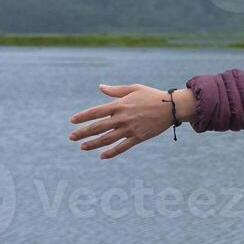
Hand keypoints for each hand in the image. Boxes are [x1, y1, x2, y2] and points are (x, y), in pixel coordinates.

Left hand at [68, 84, 190, 159]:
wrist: (171, 106)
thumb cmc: (152, 95)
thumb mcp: (134, 88)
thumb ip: (115, 90)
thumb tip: (100, 87)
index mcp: (119, 105)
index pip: (95, 112)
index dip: (82, 117)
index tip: (72, 121)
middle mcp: (122, 118)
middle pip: (98, 127)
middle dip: (82, 133)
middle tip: (71, 137)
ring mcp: (130, 129)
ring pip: (107, 139)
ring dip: (93, 144)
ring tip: (83, 147)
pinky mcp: (138, 137)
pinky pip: (122, 147)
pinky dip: (111, 153)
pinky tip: (102, 156)